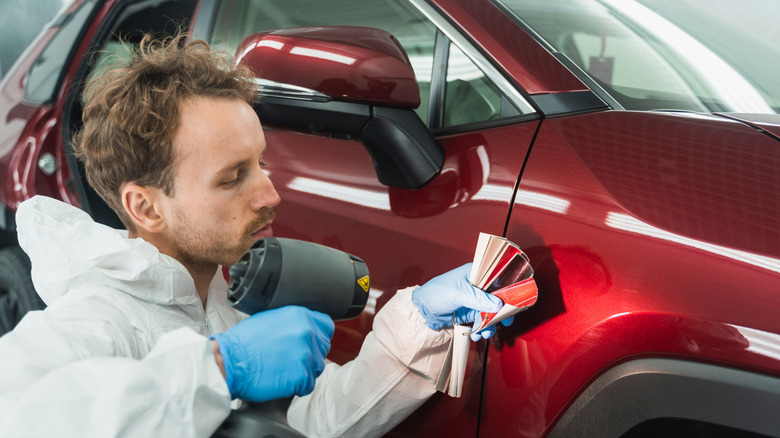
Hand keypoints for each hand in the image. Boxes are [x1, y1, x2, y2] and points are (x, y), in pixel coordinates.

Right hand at [210, 306, 333, 401]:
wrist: (229, 362)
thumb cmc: (243, 343)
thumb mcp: (270, 318)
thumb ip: (292, 322)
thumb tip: (304, 327)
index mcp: (300, 315)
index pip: (326, 326)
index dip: (318, 336)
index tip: (309, 343)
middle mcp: (307, 332)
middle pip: (323, 347)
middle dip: (310, 355)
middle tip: (289, 360)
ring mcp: (306, 354)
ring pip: (317, 367)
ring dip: (303, 371)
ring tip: (282, 369)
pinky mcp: (302, 375)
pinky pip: (308, 384)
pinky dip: (296, 386)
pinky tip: (280, 380)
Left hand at [412, 264, 513, 340]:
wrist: (421, 310)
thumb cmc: (435, 293)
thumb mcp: (457, 294)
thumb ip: (478, 299)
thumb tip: (497, 304)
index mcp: (474, 274)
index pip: (497, 280)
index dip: (506, 292)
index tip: (513, 305)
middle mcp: (476, 286)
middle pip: (496, 299)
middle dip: (500, 313)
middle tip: (504, 323)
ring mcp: (473, 300)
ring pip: (490, 313)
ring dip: (490, 324)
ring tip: (485, 333)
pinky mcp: (469, 313)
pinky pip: (482, 321)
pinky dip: (482, 329)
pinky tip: (478, 335)